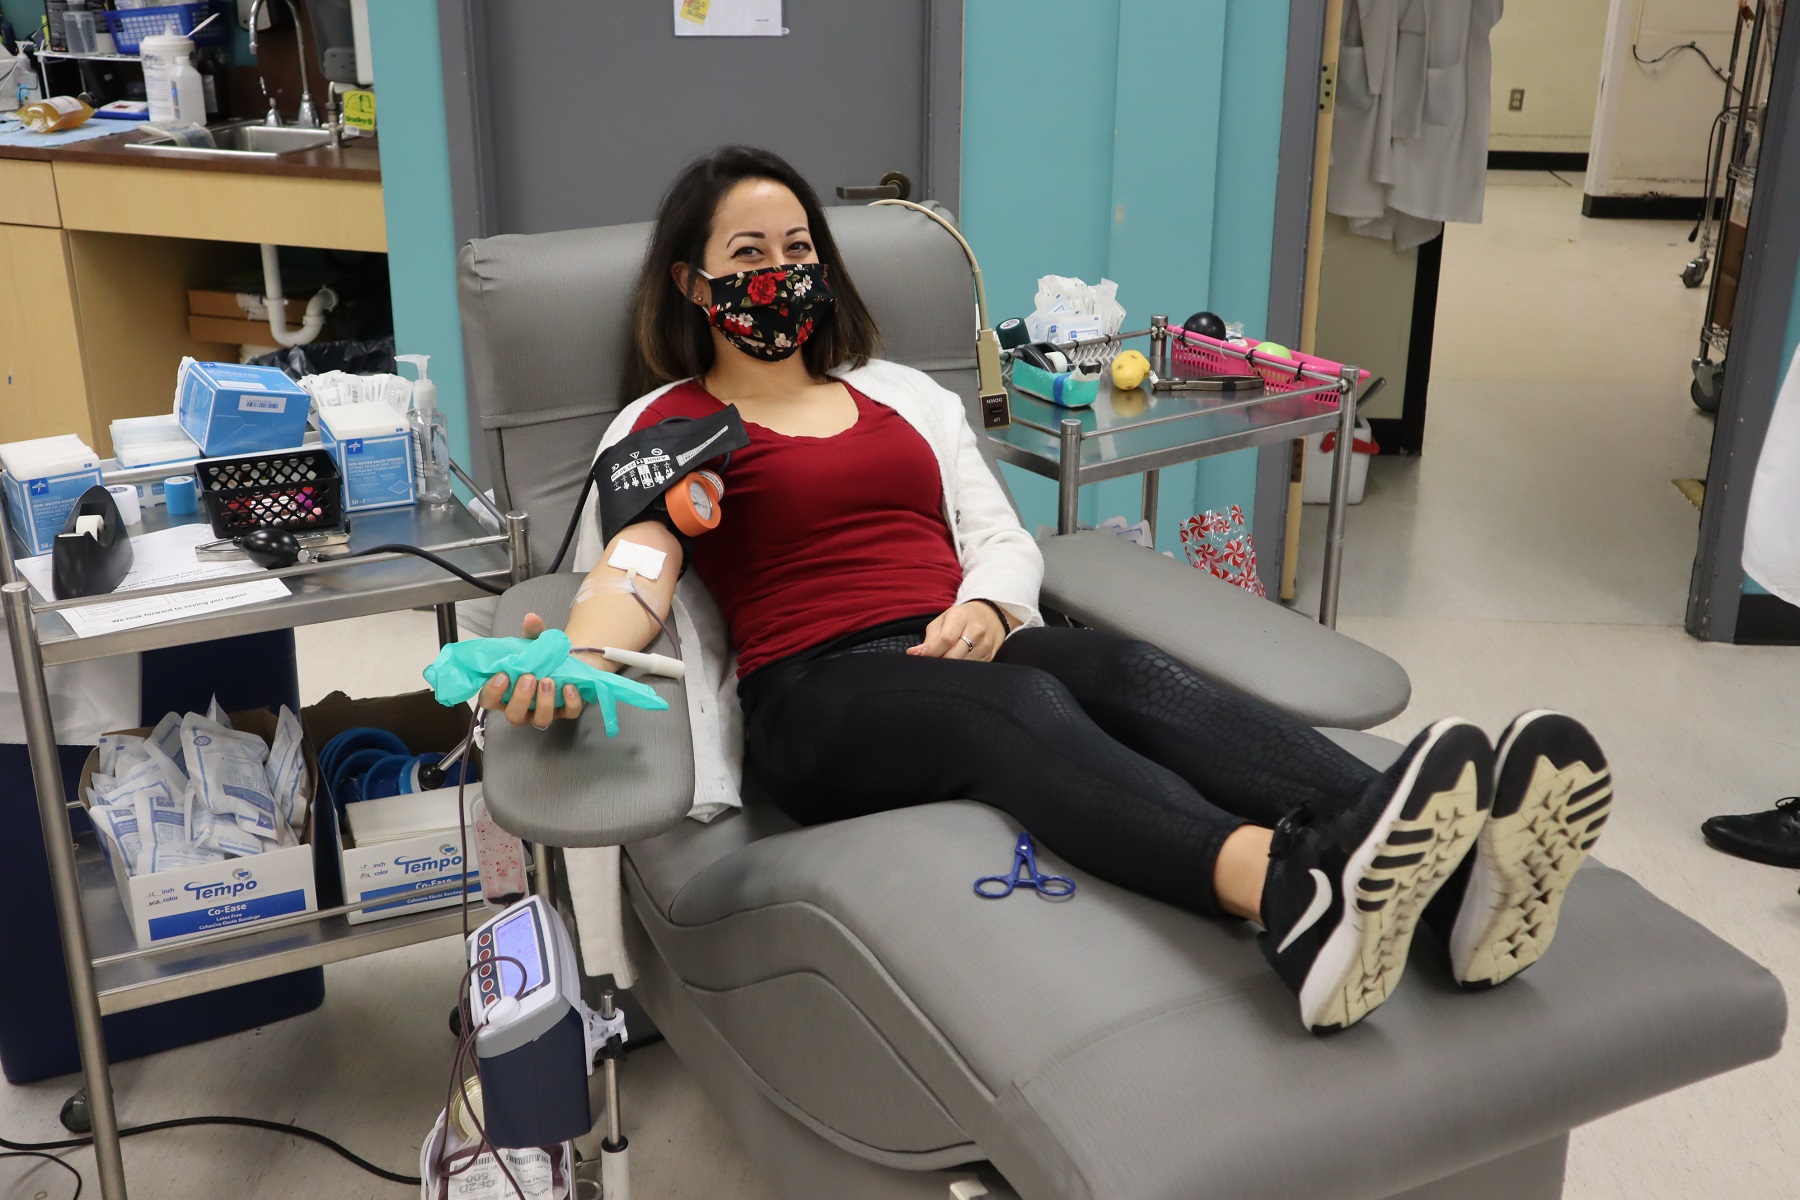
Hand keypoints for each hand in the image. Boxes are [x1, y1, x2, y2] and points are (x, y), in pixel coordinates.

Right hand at [476, 612, 586, 728]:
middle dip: (520, 698)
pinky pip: (569, 713)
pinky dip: (570, 702)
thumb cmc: (542, 658)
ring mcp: (545, 712)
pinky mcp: (567, 711)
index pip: (489, 701)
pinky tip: (570, 686)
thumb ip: (531, 632)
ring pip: (541, 720)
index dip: (492, 692)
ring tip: (548, 681)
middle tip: (528, 677)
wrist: (570, 660)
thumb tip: (531, 618)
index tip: (502, 675)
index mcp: (505, 694)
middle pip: (514, 716)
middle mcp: (523, 708)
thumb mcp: (534, 643)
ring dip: (544, 702)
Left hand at [907, 602, 1006, 661]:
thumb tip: (914, 654)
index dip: (931, 652)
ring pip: (963, 665)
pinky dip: (961, 670)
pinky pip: (971, 668)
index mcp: (961, 617)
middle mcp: (976, 630)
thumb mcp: (943, 620)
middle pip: (954, 655)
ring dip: (950, 668)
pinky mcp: (989, 656)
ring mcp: (985, 644)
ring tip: (944, 663)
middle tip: (932, 663)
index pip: (945, 639)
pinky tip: (957, 664)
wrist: (990, 615)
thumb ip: (930, 638)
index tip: (921, 657)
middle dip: (940, 662)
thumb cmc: (961, 618)